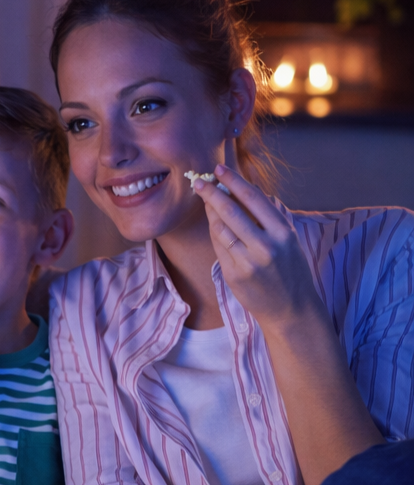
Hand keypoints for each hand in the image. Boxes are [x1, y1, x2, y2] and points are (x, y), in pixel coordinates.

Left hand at [194, 165, 323, 329]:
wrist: (291, 308)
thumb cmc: (289, 269)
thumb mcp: (288, 240)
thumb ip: (267, 218)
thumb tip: (241, 191)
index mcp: (283, 232)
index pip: (253, 199)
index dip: (233, 182)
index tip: (218, 170)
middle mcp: (266, 246)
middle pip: (231, 211)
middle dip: (211, 193)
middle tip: (198, 182)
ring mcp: (248, 262)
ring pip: (220, 229)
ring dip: (210, 212)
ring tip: (206, 200)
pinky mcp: (233, 275)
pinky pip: (218, 248)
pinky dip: (214, 233)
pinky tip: (213, 224)